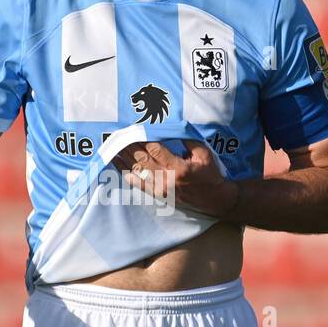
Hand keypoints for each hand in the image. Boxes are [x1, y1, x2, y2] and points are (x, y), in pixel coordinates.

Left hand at [112, 139, 239, 217]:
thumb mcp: (204, 154)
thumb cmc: (209, 174)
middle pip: (143, 159)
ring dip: (124, 158)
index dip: (143, 137)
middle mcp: (167, 179)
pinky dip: (126, 173)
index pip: (155, 149)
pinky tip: (117, 164)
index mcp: (179, 167)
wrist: (214, 200)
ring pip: (138, 170)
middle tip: (118, 134)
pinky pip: (138, 183)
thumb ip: (189, 140)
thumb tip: (173, 126)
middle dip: (130, 145)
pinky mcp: (158, 195)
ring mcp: (160, 188)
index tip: (134, 128)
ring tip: (113, 146)